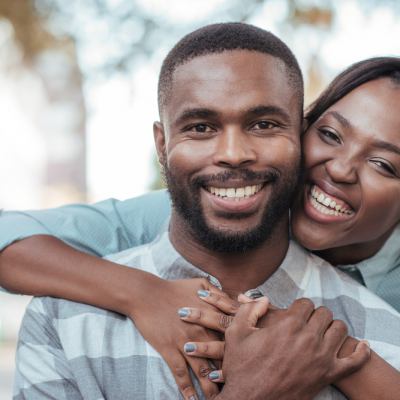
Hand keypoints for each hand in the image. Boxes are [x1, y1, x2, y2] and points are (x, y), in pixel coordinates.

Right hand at [128, 274, 237, 399]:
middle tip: (240, 388)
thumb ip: (220, 293)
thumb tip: (235, 300)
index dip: (246, 349)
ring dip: (212, 388)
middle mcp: (203, 331)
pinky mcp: (170, 349)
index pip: (235, 335)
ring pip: (203, 370)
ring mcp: (186, 342)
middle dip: (232, 374)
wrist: (146, 293)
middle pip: (222, 357)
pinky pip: (181, 374)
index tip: (254, 362)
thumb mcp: (201, 284)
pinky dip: (187, 389)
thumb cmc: (175, 287)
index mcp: (212, 315)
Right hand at [218, 298, 369, 399]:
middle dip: (315, 315)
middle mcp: (308, 338)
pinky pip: (355, 361)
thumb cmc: (242, 367)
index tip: (294, 313)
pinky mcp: (328, 376)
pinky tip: (362, 345)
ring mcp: (321, 357)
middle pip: (324, 313)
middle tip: (306, 323)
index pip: (306, 303)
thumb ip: (250, 309)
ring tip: (321, 332)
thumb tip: (263, 298)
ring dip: (331, 327)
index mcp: (288, 325)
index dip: (299, 306)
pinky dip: (361, 352)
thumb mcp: (237, 332)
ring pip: (339, 329)